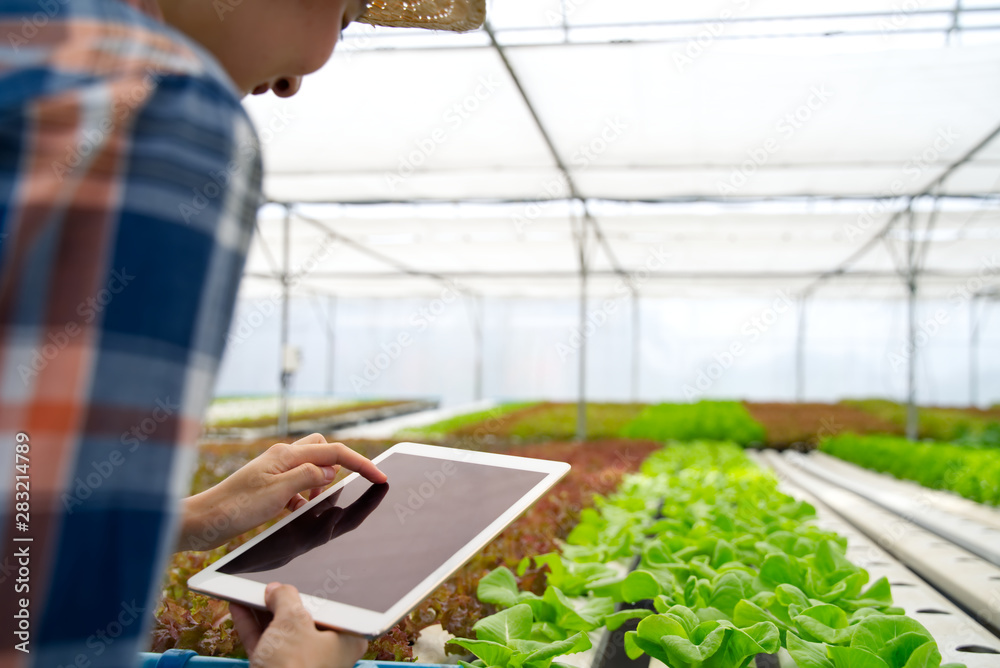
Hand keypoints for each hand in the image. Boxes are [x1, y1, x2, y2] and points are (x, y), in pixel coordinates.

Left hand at [179, 434, 386, 550]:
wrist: (201, 521)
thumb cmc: (233, 508)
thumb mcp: (277, 494)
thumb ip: (307, 477)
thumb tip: (330, 471)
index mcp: (286, 456)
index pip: (333, 453)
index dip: (360, 463)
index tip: (380, 476)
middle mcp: (282, 459)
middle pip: (323, 449)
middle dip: (339, 466)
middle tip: (342, 489)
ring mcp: (274, 472)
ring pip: (311, 468)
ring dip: (320, 484)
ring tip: (314, 505)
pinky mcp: (268, 487)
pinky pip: (297, 486)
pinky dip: (304, 497)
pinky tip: (297, 512)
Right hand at [231, 583, 367, 667]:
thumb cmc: (297, 667)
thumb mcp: (292, 621)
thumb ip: (285, 598)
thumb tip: (277, 590)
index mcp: (346, 638)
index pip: (329, 606)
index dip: (310, 590)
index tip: (296, 578)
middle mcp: (326, 652)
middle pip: (303, 618)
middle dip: (281, 601)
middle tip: (268, 584)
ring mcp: (300, 662)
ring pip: (280, 631)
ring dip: (262, 611)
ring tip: (247, 590)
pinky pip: (265, 643)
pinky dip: (253, 627)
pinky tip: (239, 607)